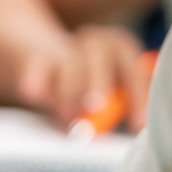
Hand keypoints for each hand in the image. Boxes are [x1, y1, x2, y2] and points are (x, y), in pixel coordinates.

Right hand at [17, 26, 154, 130]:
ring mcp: (65, 48)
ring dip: (71, 89)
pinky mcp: (37, 58)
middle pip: (101, 55)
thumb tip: (138, 128)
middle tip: (98, 107)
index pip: (134, 69)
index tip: (137, 124)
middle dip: (100, 82)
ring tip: (69, 115)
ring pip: (70, 63)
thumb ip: (121, 108)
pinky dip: (36, 80)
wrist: (46, 60)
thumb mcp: (113, 95)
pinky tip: (33, 92)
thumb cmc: (91, 85)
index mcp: (121, 49)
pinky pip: (37, 67)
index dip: (138, 95)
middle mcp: (96, 43)